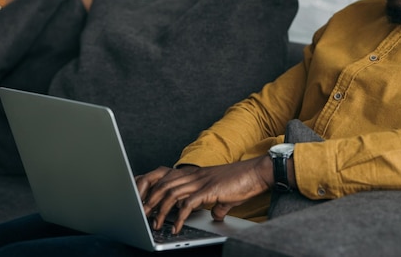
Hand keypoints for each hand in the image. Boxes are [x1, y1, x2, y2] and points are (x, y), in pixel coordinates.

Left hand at [135, 156, 272, 233]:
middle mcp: (196, 175)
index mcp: (197, 174)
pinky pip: (188, 203)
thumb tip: (216, 215)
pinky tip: (177, 227)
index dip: (152, 188)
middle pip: (164, 184)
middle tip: (141, 215)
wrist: (259, 172)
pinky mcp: (210, 190)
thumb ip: (218, 204)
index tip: (144, 202)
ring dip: (161, 210)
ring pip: (172, 193)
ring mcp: (202, 181)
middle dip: (149, 201)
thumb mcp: (226, 195)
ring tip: (155, 224)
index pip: (167, 177)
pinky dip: (179, 217)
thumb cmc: (244, 182)